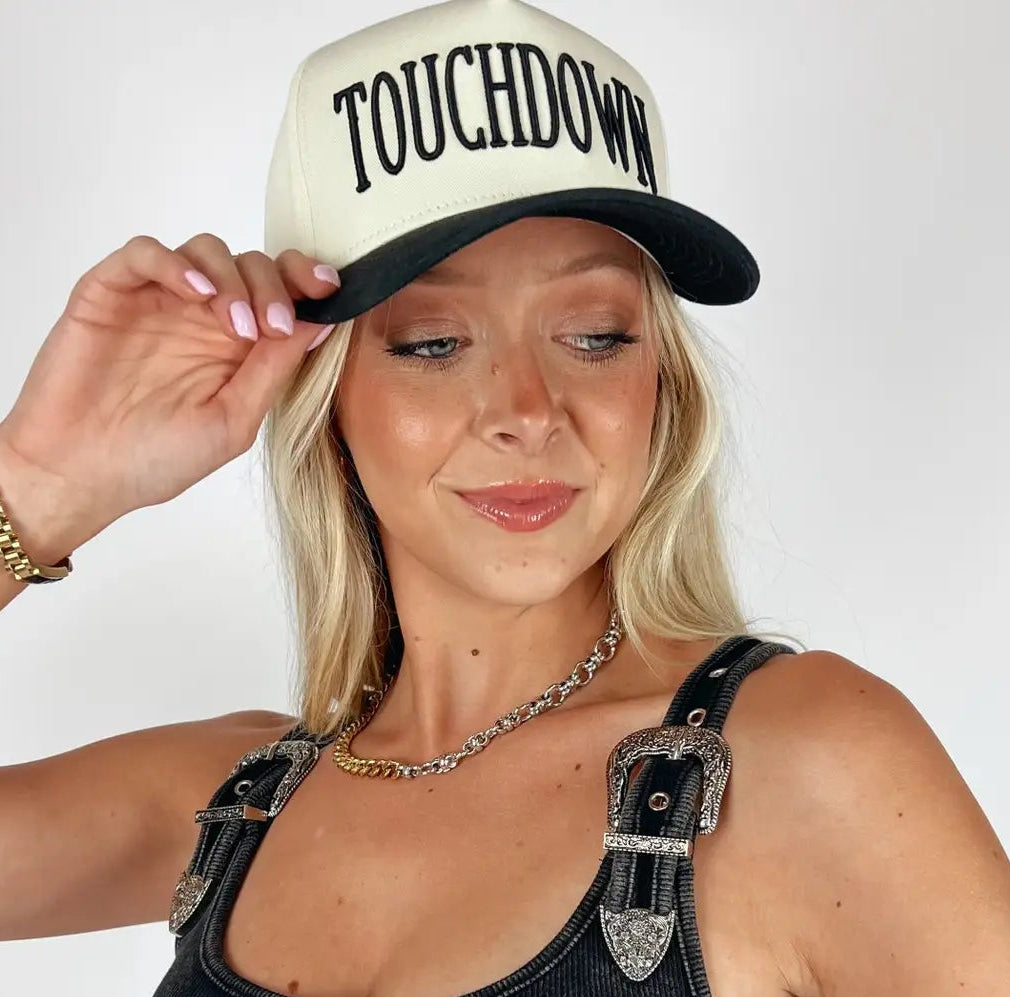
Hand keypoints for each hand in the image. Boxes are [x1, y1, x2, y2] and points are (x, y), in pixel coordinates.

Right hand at [0, 232, 341, 540]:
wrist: (80, 476)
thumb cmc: (155, 460)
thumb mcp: (234, 420)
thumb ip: (275, 369)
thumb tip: (321, 322)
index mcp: (238, 347)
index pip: (282, 293)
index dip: (306, 282)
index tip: (329, 290)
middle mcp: (203, 317)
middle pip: (252, 264)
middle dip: (274, 286)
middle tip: (273, 325)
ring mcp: (159, 301)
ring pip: (206, 250)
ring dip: (231, 278)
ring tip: (234, 324)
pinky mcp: (113, 291)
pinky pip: (145, 253)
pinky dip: (175, 263)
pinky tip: (196, 292)